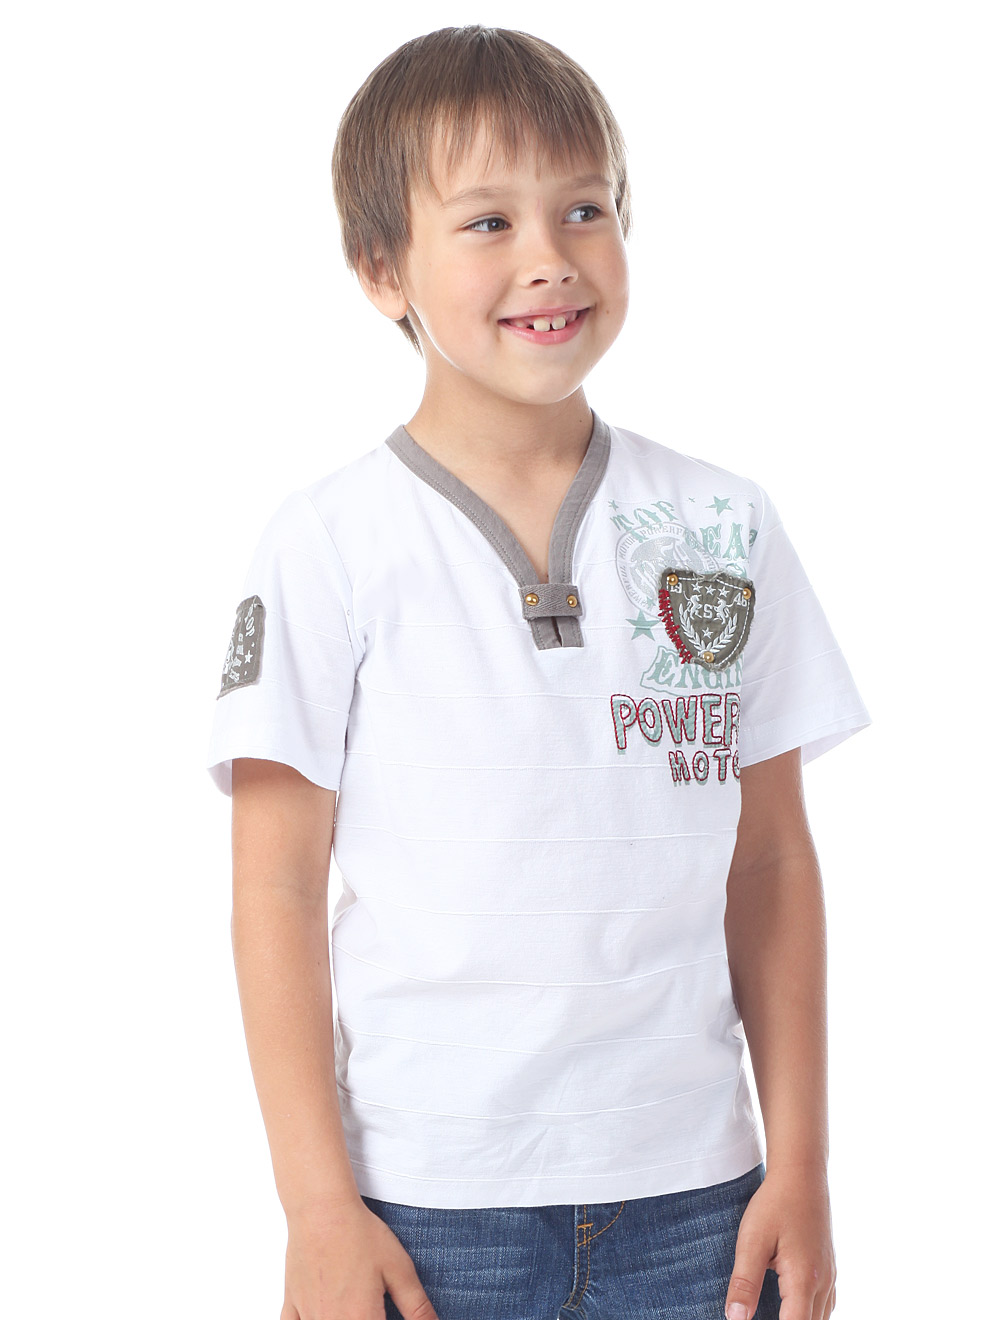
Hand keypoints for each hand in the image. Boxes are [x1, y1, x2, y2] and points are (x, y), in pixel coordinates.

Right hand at [280, 1199, 438, 1319]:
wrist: (321, 1209)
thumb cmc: (359, 1234)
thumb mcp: (399, 1269)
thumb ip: (416, 1306)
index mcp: (361, 1319)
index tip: (387, 1314)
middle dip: (368, 1319)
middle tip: (373, 1308)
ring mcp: (308, 1318)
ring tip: (354, 1307)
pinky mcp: (291, 1306)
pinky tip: (321, 1314)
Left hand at [724, 1165, 836, 1319]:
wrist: (802, 1173)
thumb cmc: (775, 1203)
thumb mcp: (752, 1240)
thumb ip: (744, 1282)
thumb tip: (736, 1319)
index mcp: (804, 1280)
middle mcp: (823, 1284)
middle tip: (759, 1316)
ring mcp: (830, 1277)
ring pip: (821, 1319)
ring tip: (776, 1312)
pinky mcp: (829, 1269)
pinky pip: (825, 1306)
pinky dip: (809, 1315)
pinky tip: (793, 1310)